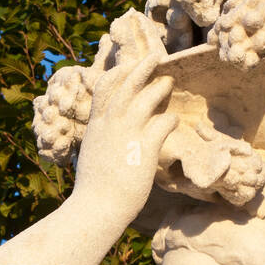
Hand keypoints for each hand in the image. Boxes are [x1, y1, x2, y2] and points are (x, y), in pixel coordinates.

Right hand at [71, 52, 178, 217]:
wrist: (95, 208)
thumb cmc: (93, 189)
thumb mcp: (92, 156)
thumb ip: (101, 141)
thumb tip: (105, 141)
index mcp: (95, 126)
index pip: (104, 87)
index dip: (118, 73)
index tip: (128, 65)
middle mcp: (109, 124)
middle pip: (127, 84)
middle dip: (142, 67)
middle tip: (156, 56)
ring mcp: (127, 134)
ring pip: (145, 99)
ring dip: (159, 87)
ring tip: (169, 81)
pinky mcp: (144, 148)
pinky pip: (162, 124)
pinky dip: (169, 120)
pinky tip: (173, 121)